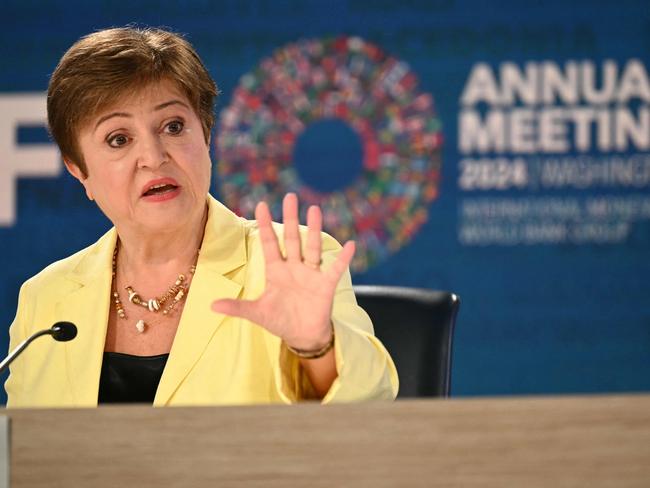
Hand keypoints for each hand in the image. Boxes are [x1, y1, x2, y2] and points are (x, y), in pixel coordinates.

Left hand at [211, 193, 355, 349]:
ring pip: (312, 247)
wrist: (302, 336)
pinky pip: (335, 269)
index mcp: (276, 271)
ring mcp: (310, 275)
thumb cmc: (280, 320)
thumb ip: (237, 307)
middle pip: (291, 239)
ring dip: (314, 229)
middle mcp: (294, 268)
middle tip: (290, 196)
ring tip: (315, 209)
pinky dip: (342, 259)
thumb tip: (211, 305)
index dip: (264, 225)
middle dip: (289, 218)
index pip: (269, 243)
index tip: (260, 205)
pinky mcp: (325, 285)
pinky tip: (350, 245)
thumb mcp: (257, 313)